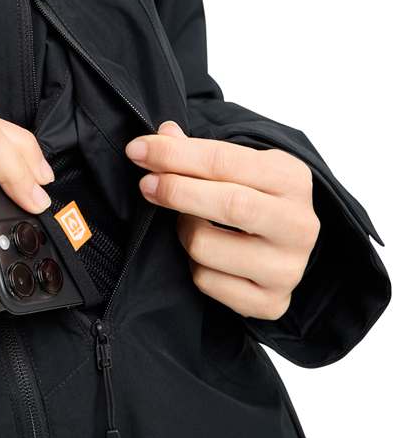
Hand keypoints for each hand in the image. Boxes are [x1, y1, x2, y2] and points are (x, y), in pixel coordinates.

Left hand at [126, 121, 318, 319]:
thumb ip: (198, 151)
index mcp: (291, 178)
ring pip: (206, 247)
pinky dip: (194, 266)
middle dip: (176, 191)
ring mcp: (287, 268)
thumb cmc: (254, 196)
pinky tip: (205, 254)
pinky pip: (207, 282)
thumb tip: (161, 135)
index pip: (225, 161)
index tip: (138, 149)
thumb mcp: (237, 165)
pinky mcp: (271, 302)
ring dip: (183, 231)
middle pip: (228, 204)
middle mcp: (299, 225)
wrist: (283, 245)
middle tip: (146, 184)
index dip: (175, 155)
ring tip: (189, 222)